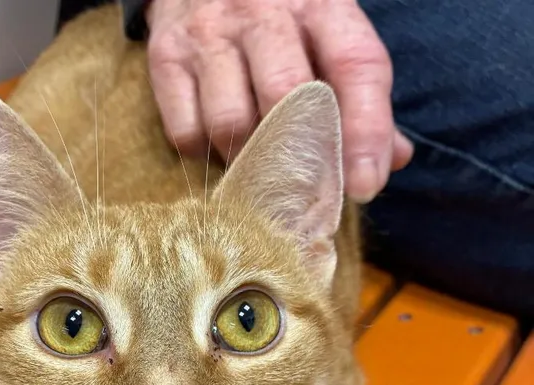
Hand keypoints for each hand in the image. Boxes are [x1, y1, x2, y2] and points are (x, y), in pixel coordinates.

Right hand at [146, 0, 413, 201]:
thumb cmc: (276, 19)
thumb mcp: (324, 35)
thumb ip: (358, 95)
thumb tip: (391, 158)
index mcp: (320, 3)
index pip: (355, 65)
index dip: (365, 130)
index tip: (365, 186)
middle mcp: (262, 11)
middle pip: (286, 96)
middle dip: (298, 157)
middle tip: (302, 194)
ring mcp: (209, 34)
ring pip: (231, 123)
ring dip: (246, 157)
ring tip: (253, 159)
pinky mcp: (166, 58)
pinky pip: (187, 132)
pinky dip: (204, 151)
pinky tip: (216, 141)